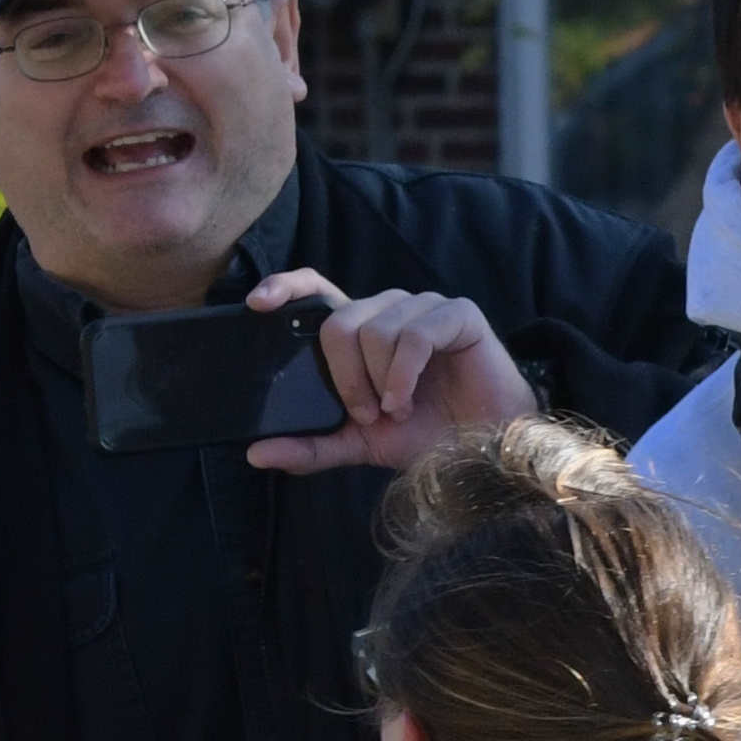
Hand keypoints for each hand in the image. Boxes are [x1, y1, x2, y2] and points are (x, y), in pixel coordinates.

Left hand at [246, 275, 530, 479]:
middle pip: (338, 321)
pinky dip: (403, 375)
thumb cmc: (427, 435)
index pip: (316, 288)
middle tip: (367, 413)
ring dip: (379, 381)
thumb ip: (310, 446)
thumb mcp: (359, 444)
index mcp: (361, 330)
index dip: (286, 286)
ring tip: (398, 409)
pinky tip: (409, 400)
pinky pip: (413, 334)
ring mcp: (422, 308)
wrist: (484, 447)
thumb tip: (256, 454)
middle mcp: (388, 311)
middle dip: (344, 377)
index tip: (256, 305)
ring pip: (374, 329)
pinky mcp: (456, 314)